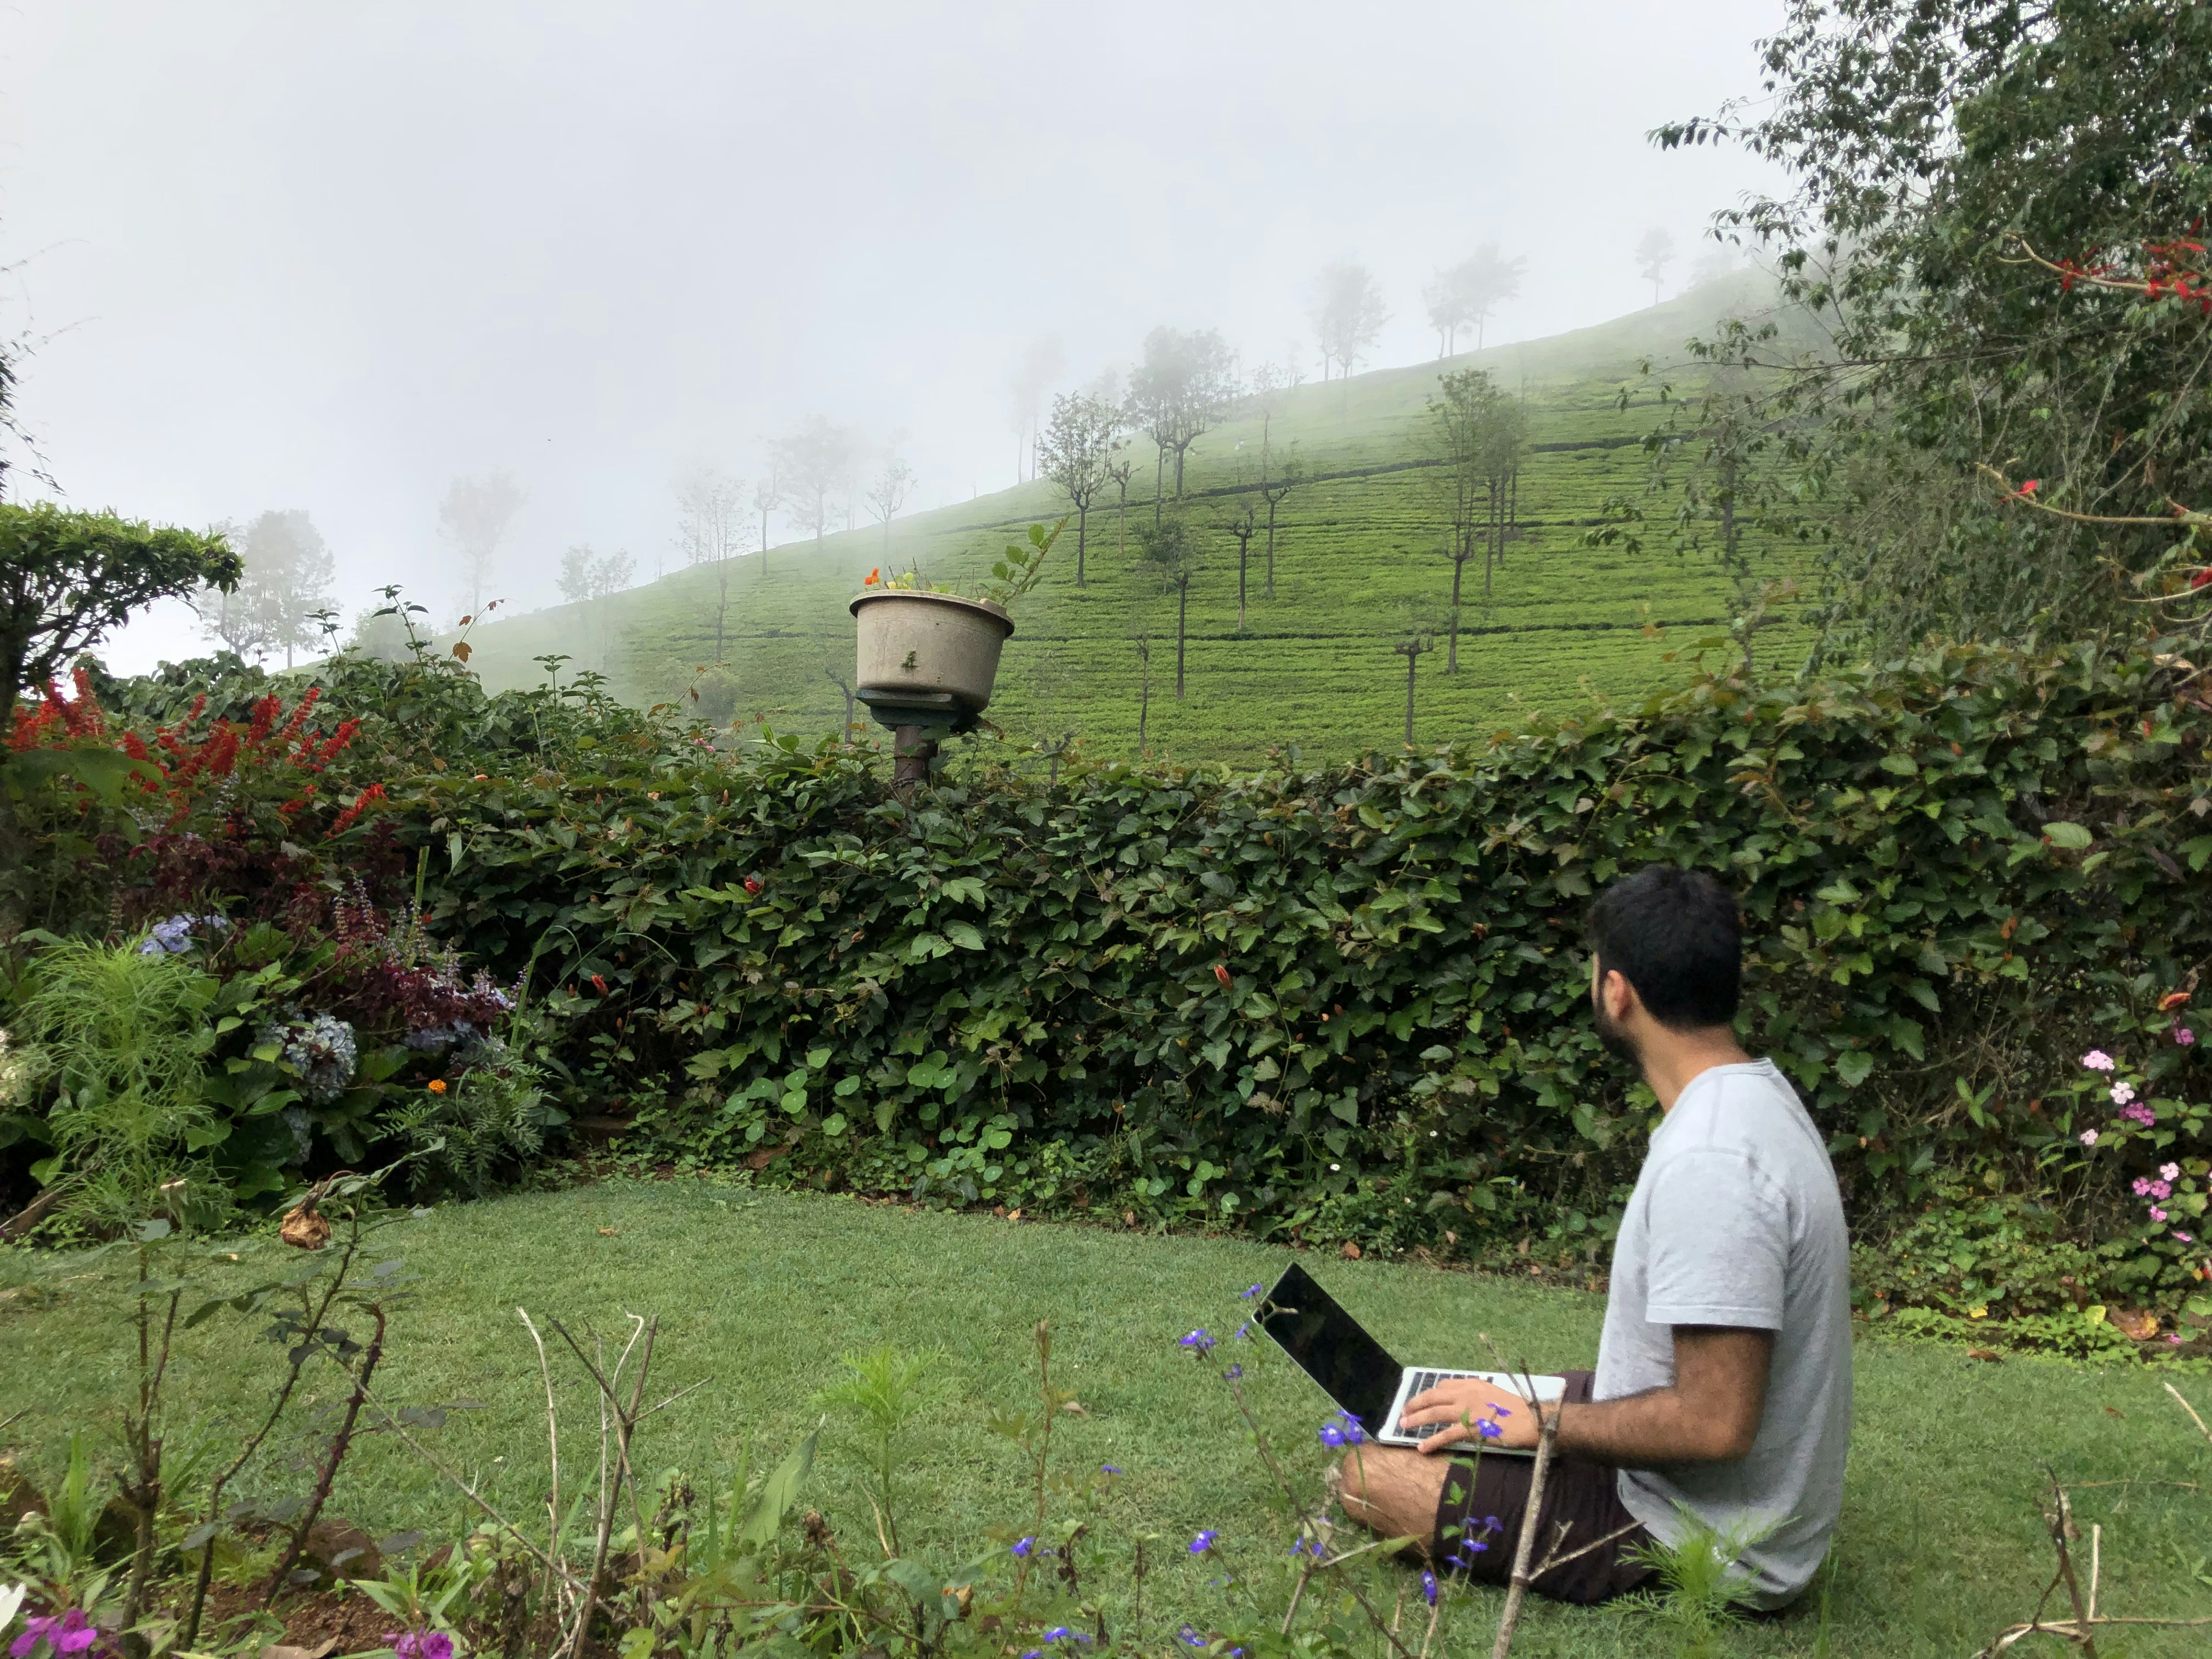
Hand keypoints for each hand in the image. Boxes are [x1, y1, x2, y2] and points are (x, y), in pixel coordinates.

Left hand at [1399, 1380, 1538, 1455]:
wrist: (1531, 1420)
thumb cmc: (1516, 1410)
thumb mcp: (1493, 1394)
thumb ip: (1476, 1396)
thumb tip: (1463, 1402)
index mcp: (1473, 1384)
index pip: (1444, 1386)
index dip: (1428, 1393)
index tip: (1420, 1400)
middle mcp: (1467, 1393)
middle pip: (1433, 1396)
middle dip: (1415, 1403)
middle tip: (1403, 1411)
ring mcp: (1467, 1410)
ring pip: (1435, 1412)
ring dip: (1417, 1419)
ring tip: (1403, 1425)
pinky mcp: (1471, 1428)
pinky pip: (1447, 1435)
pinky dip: (1433, 1441)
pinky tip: (1422, 1448)